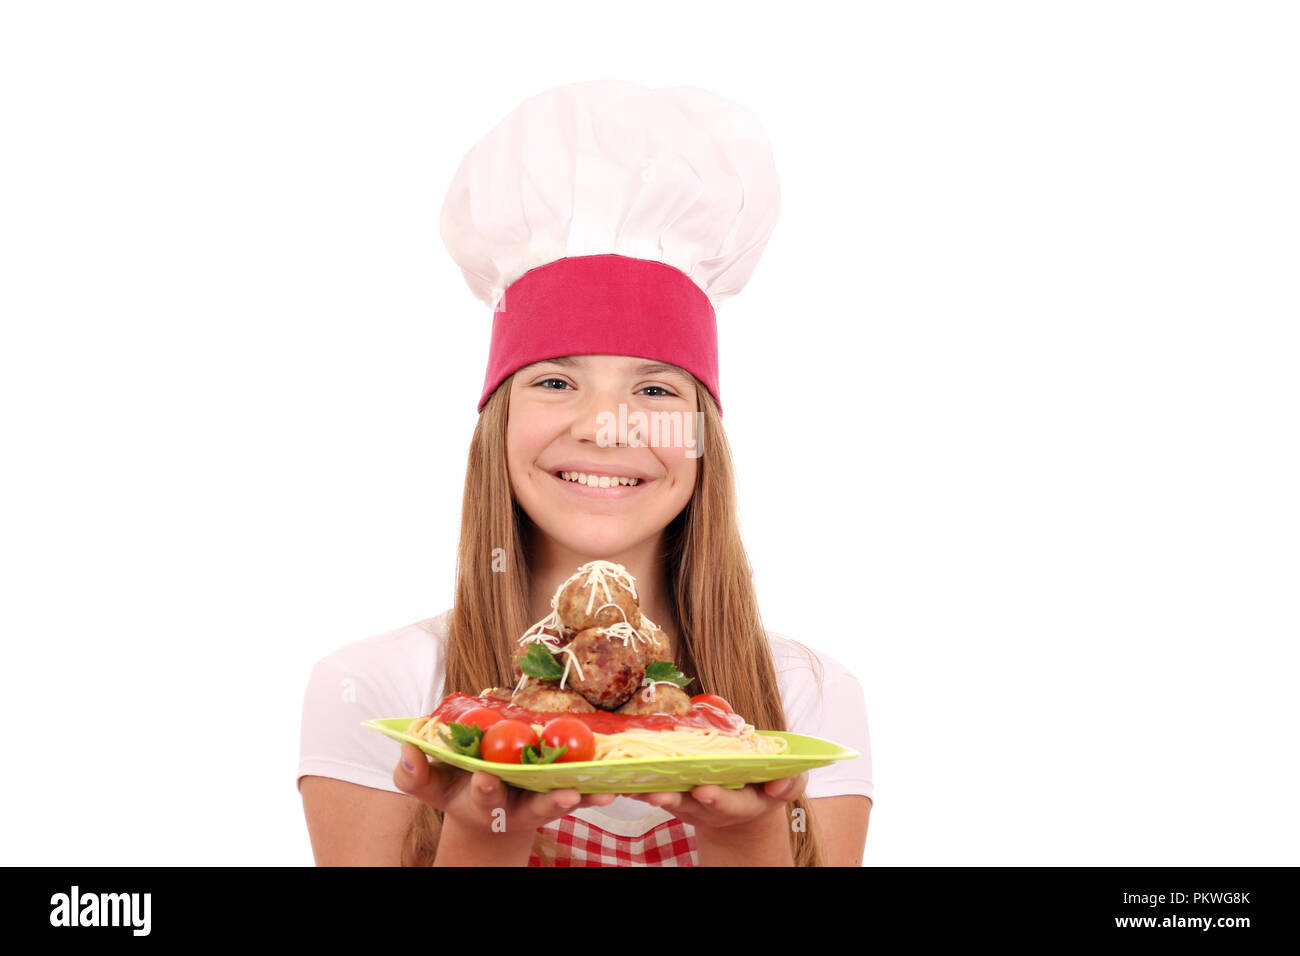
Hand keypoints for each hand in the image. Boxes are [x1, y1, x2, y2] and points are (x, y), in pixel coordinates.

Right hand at [393, 742, 617, 839]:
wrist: (485, 810)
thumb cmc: (455, 788)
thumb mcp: (430, 784)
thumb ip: (413, 772)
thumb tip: (406, 750)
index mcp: (486, 800)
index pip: (486, 795)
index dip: (486, 788)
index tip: (486, 778)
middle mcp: (518, 806)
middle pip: (535, 808)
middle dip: (548, 803)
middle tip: (563, 796)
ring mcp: (542, 802)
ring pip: (565, 803)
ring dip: (584, 799)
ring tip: (601, 793)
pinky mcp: (563, 794)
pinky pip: (584, 793)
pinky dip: (598, 791)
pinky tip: (613, 786)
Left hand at [638, 774, 806, 834]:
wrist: (742, 801)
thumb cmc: (764, 785)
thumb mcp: (784, 783)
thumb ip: (788, 782)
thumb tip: (782, 781)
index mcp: (741, 803)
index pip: (730, 802)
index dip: (717, 798)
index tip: (703, 790)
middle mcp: (711, 807)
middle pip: (690, 806)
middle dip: (675, 800)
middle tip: (659, 794)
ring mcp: (689, 803)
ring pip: (667, 799)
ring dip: (649, 793)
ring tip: (632, 786)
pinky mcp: (671, 796)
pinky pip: (650, 790)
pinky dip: (634, 786)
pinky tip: (618, 778)